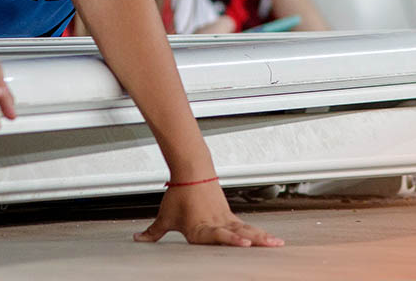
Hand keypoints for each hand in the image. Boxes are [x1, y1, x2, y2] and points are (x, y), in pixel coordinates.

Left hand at [135, 181, 282, 246]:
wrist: (191, 170)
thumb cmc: (179, 194)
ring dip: (262, 237)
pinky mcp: (230, 215)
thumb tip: (138, 240)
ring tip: (277, 244)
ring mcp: (225, 219)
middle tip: (270, 245)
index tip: (244, 244)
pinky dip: (259, 233)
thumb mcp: (164, 217)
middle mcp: (215, 224)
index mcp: (199, 228)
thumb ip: (153, 233)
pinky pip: (246, 226)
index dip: (231, 240)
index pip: (218, 236)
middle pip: (238, 233)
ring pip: (246, 230)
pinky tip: (270, 240)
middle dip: (255, 241)